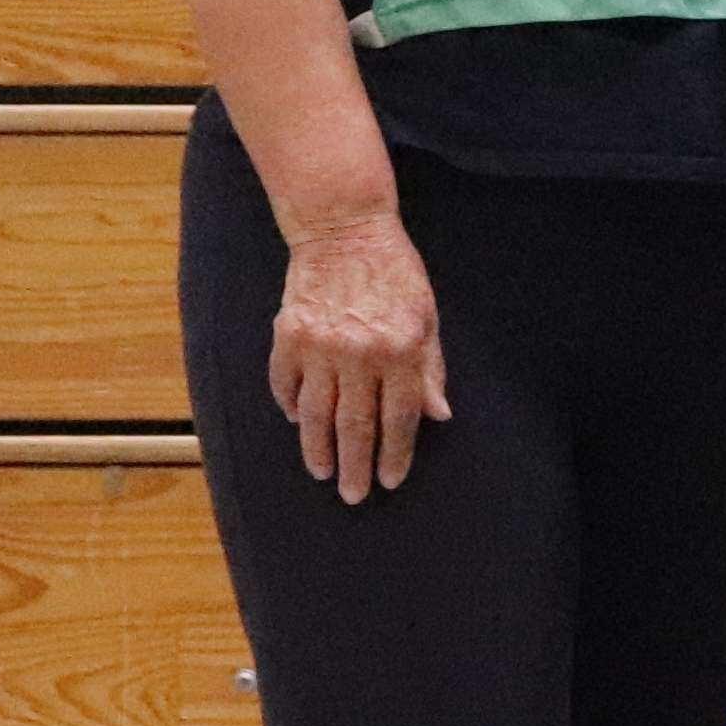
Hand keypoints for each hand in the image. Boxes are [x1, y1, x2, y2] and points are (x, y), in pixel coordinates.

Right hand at [267, 207, 447, 503]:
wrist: (344, 229)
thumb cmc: (395, 274)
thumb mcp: (427, 317)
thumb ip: (430, 369)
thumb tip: (438, 416)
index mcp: (400, 350)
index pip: (399, 418)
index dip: (396, 453)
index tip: (390, 481)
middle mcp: (359, 353)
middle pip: (356, 425)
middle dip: (355, 466)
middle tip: (353, 495)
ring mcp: (319, 345)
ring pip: (317, 414)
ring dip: (319, 449)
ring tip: (322, 472)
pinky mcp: (288, 335)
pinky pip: (286, 385)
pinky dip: (292, 408)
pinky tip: (300, 425)